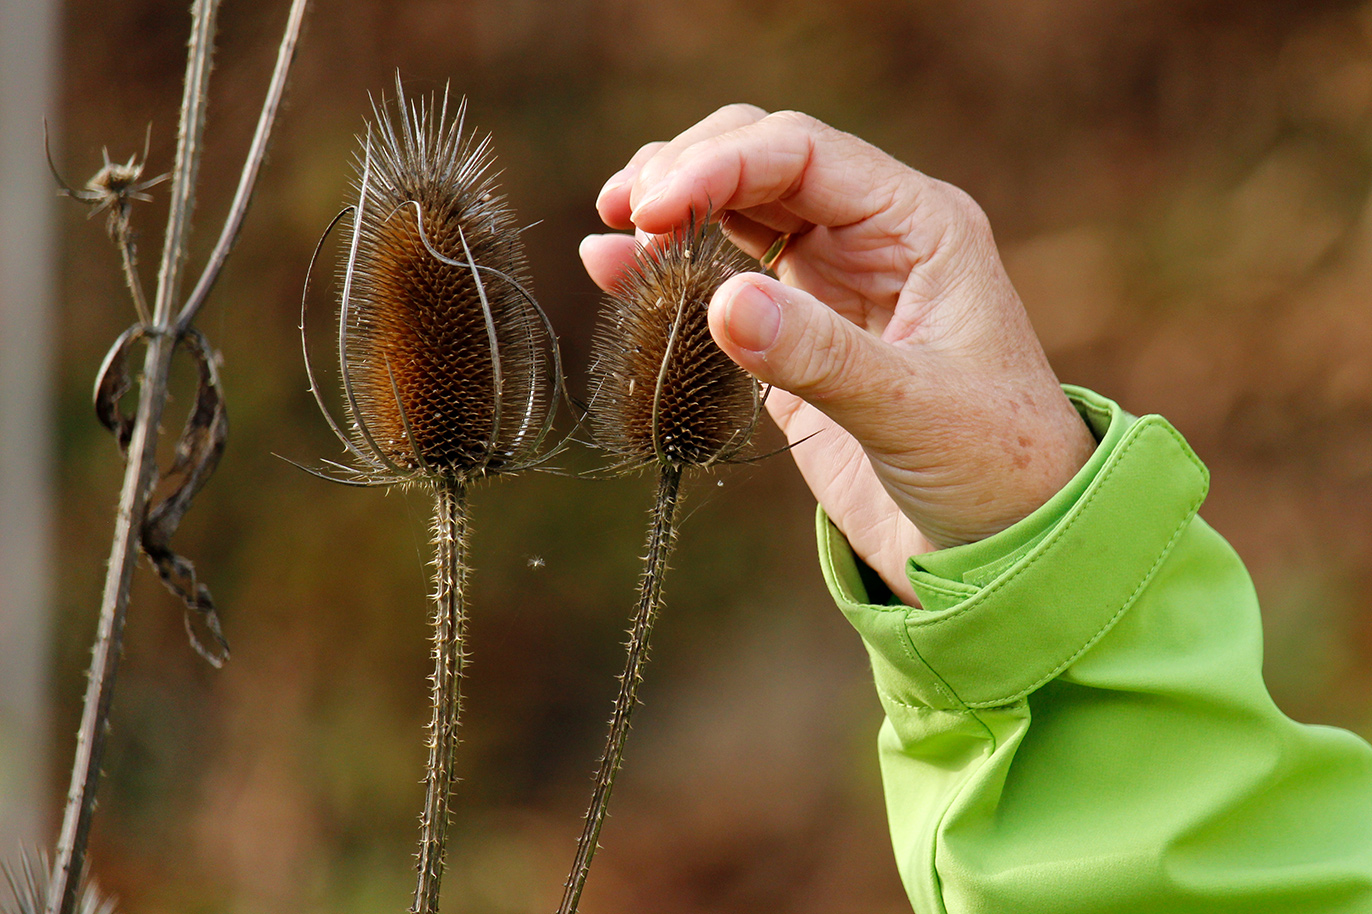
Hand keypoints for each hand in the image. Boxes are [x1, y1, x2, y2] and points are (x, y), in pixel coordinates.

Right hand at [581, 105, 1095, 604]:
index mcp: (918, 226)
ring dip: (672, 207)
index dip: (720, 164)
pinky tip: (615, 268)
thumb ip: (819, 357)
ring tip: (613, 228)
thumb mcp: (912, 410)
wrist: (1003, 543)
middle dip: (687, 170)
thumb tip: (720, 301)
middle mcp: (872, 238)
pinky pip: (723, 278)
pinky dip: (671, 269)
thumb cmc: (993, 466)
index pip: (804, 154)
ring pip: (736, 209)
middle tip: (627, 213)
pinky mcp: (798, 333)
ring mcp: (831, 283)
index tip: (652, 208)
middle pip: (762, 160)